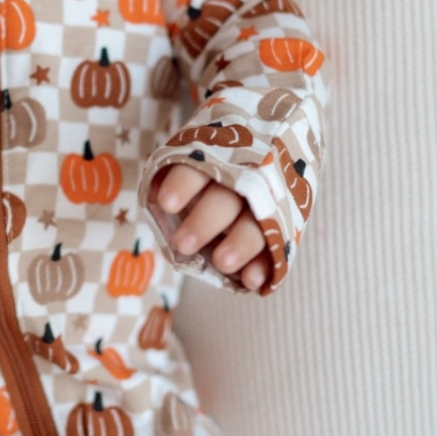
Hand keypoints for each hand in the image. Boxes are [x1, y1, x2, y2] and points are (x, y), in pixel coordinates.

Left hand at [150, 164, 271, 291]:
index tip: (166, 203)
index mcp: (216, 162)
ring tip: (223, 263)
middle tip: (183, 244)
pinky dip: (265, 266)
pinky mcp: (284, 229)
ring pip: (257, 225)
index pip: (197, 169)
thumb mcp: (197, 162)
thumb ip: (179, 181)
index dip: (183, 185)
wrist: (274, 155)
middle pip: (226, 200)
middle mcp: (243, 182)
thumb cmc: (215, 171)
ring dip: (241, 243)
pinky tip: (252, 281)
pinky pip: (278, 249)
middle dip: (205, 222)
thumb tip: (152, 199)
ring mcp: (267, 206)